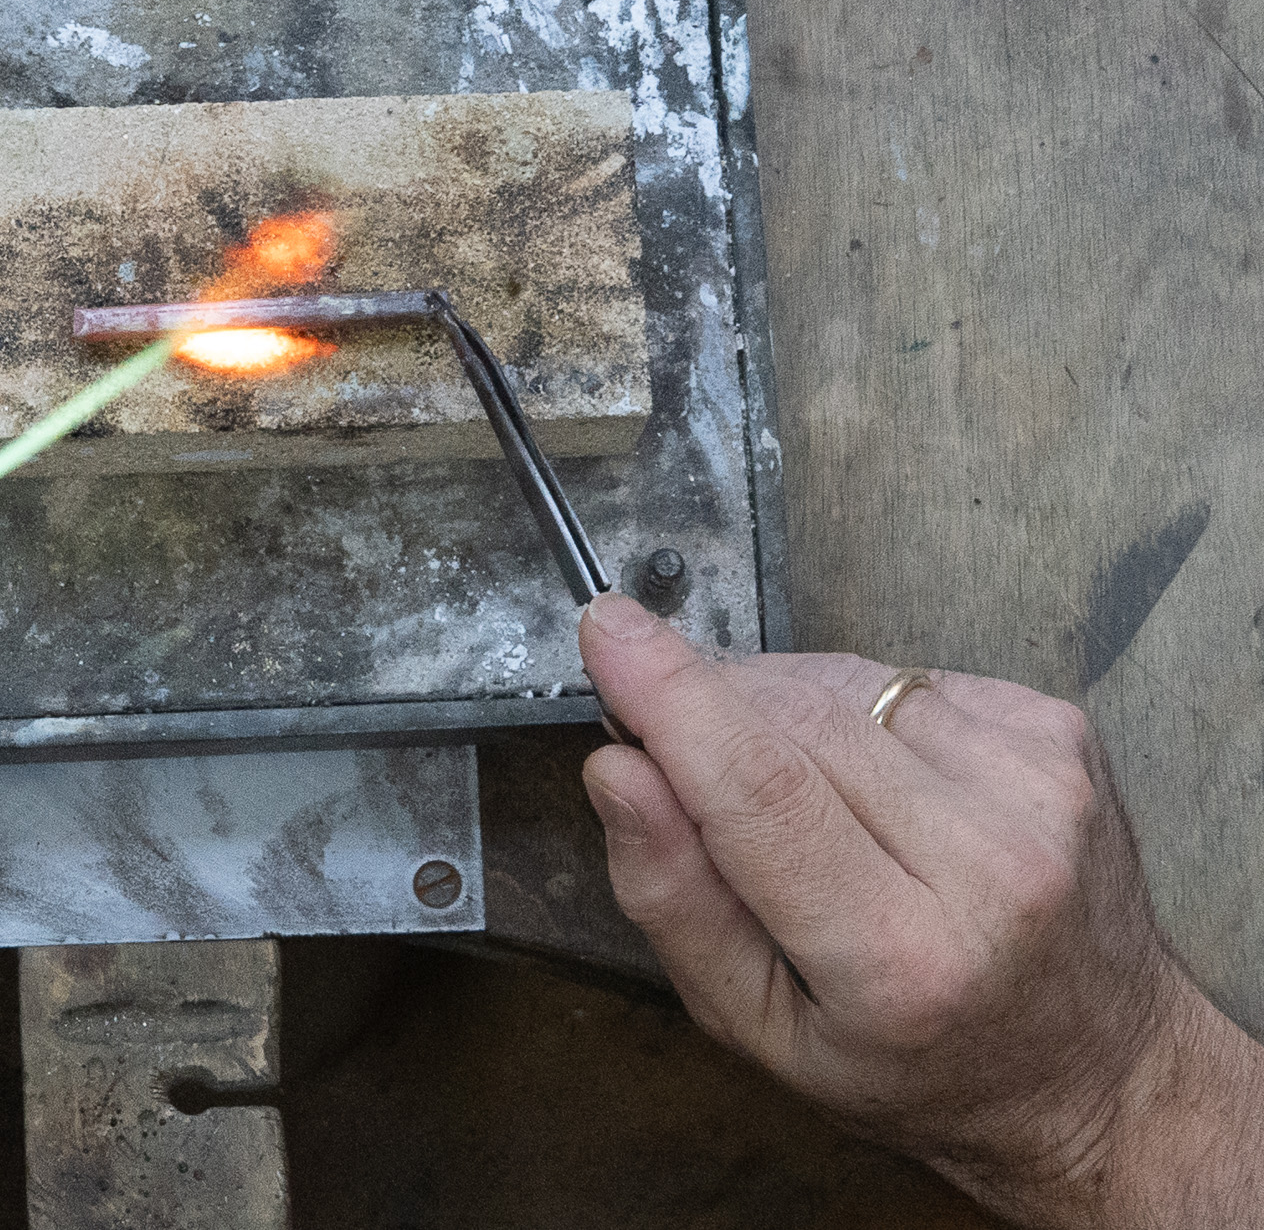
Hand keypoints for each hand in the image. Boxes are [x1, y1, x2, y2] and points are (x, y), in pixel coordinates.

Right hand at [577, 592, 1263, 1227]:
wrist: (1091, 1068)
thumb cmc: (913, 1060)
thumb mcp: (756, 1026)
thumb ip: (672, 898)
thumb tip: (618, 772)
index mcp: (900, 958)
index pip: (759, 789)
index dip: (671, 697)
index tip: (608, 632)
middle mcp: (989, 864)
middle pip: (793, 719)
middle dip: (709, 705)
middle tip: (680, 751)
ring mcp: (1038, 789)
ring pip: (842, 683)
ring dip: (784, 711)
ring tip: (803, 796)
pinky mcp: (1060, 735)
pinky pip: (902, 678)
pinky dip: (858, 711)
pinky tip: (874, 779)